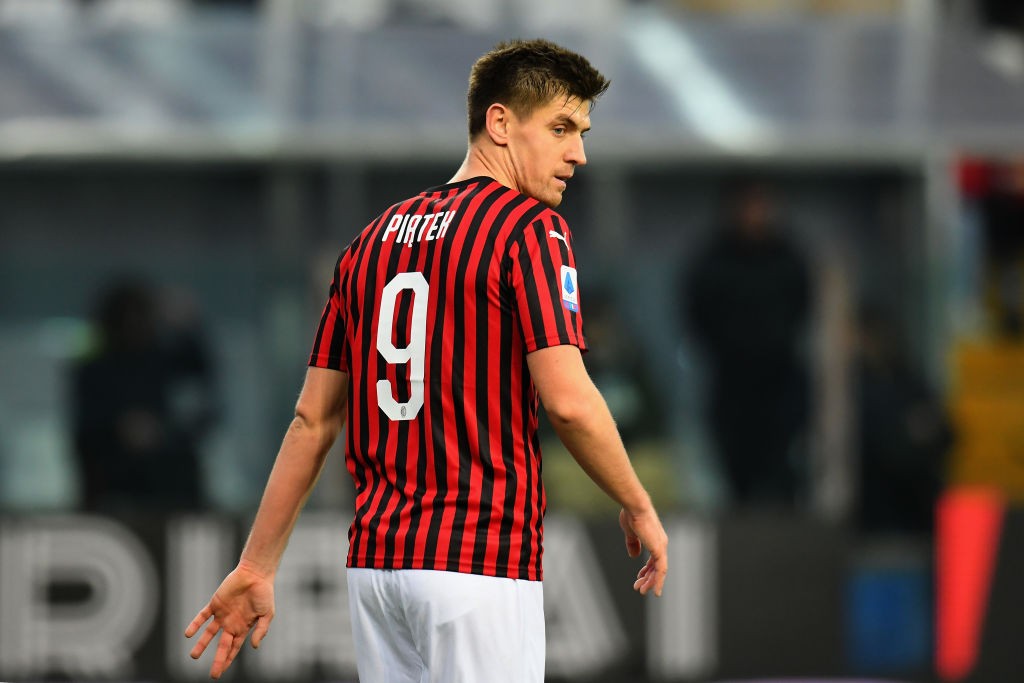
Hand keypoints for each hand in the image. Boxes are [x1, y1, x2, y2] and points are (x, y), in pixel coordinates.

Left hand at [184, 562, 274, 678]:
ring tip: (194, 656)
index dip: (229, 659)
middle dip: (218, 660)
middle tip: (213, 675)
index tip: (222, 672)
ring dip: (201, 644)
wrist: (255, 574)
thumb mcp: (267, 614)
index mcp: (243, 627)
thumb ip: (261, 630)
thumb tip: (254, 646)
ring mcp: (222, 614)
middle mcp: (231, 623)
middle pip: (222, 645)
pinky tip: (188, 634)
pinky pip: (203, 616)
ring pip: (209, 633)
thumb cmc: (264, 593)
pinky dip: (195, 625)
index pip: (234, 647)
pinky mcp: (215, 604)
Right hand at [619, 507, 667, 596]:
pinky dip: (658, 581)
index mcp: (655, 539)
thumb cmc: (631, 515)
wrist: (635, 507)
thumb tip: (634, 556)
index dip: (647, 569)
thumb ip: (633, 544)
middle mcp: (661, 544)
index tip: (639, 576)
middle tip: (639, 588)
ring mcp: (661, 547)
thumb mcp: (631, 533)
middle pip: (657, 566)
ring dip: (651, 582)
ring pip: (659, 571)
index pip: (654, 559)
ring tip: (642, 591)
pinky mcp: (659, 550)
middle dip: (647, 578)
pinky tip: (655, 590)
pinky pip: (661, 570)